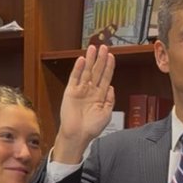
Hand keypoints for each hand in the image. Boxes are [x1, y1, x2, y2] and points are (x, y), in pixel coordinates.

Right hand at [53, 44, 116, 162]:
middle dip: (100, 59)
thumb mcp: (106, 114)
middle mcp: (90, 91)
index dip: (109, 67)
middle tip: (104, 47)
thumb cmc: (92, 128)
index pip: (105, 78)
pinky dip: (78, 69)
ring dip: (90, 60)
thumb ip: (110, 100)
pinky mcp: (70, 92)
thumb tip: (111, 88)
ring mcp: (80, 90)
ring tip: (93, 48)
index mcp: (100, 96)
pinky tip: (82, 60)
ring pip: (86, 72)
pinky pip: (74, 78)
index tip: (112, 56)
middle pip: (96, 72)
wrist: (78, 135)